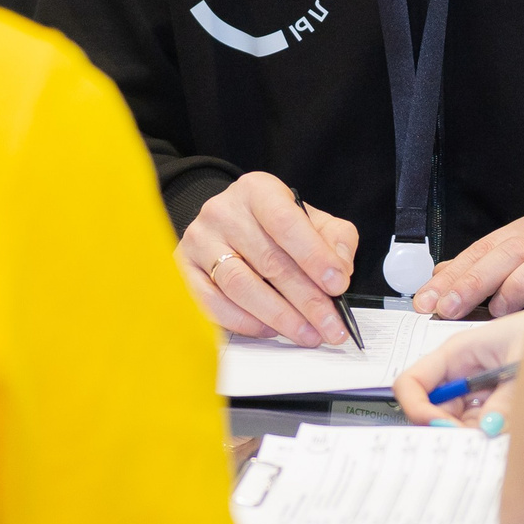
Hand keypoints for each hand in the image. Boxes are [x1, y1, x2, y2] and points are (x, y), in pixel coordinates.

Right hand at [177, 172, 357, 346]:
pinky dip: (244, 322)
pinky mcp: (184, 270)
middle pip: (268, 261)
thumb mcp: (312, 220)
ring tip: (306, 333)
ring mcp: (199, 241)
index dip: (313, 256)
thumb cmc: (275, 226)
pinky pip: (212, 303)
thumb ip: (336, 239)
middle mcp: (223, 211)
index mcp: (258, 191)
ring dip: (278, 316)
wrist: (229, 225)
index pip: (285, 222)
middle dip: (307, 300)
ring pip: (240, 285)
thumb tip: (339, 269)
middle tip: (331, 326)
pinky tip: (270, 330)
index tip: (337, 284)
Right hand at [394, 310, 523, 428]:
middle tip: (477, 441)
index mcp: (456, 353)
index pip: (412, 382)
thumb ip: (506, 398)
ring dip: (473, 435)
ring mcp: (474, 390)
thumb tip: (488, 428)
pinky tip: (507, 431)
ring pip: (457, 424)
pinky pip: (478, 426)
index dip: (418, 409)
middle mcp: (459, 373)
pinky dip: (488, 435)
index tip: (440, 428)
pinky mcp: (491, 403)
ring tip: (501, 433)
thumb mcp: (523, 362)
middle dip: (450, 430)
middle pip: (433, 411)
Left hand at [412, 211, 523, 318]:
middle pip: (496, 251)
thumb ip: (488, 273)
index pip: (480, 248)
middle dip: (462, 281)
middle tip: (440, 306)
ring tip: (469, 309)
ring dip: (489, 286)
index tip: (426, 297)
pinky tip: (507, 308)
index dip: (450, 273)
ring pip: (517, 257)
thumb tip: (444, 279)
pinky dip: (523, 289)